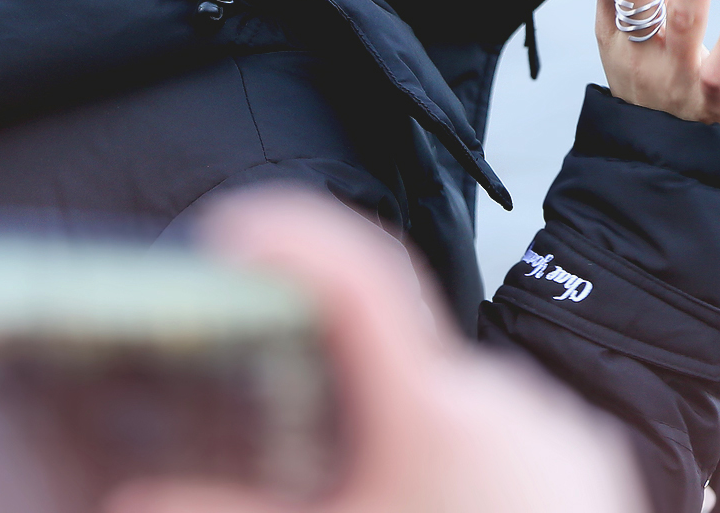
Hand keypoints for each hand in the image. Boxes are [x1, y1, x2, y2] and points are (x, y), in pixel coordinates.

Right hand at [107, 189, 641, 512]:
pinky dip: (453, 472)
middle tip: (280, 447)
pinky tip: (421, 510)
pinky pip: (503, 443)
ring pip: (448, 409)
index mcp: (438, 414)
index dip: (285, 237)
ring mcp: (563, 442)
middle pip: (393, 361)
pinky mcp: (591, 480)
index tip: (229, 234)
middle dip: (331, 396)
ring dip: (397, 446)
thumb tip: (128, 498)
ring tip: (368, 501)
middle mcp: (508, 406)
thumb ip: (222, 512)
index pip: (353, 277)